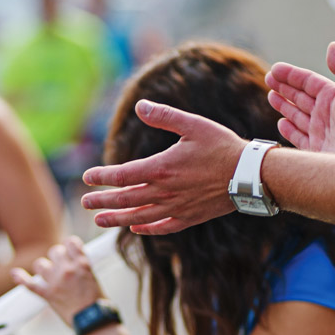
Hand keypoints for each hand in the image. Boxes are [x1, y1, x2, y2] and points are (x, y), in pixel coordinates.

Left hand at [12, 237, 104, 322]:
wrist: (94, 321)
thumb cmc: (99, 304)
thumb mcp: (95, 279)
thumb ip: (83, 269)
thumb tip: (75, 265)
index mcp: (83, 264)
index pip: (71, 243)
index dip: (69, 245)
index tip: (69, 249)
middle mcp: (68, 270)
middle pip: (54, 252)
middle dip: (56, 256)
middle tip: (60, 265)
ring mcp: (56, 282)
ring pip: (40, 264)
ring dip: (43, 267)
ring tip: (47, 273)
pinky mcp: (48, 295)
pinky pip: (30, 284)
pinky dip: (21, 278)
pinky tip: (15, 273)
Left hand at [79, 99, 246, 233]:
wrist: (250, 176)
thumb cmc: (222, 146)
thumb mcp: (193, 125)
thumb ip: (164, 116)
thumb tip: (139, 106)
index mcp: (162, 168)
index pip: (122, 175)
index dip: (102, 177)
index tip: (87, 177)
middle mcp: (165, 192)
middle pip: (126, 199)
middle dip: (102, 201)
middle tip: (85, 203)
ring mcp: (177, 208)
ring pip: (139, 217)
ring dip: (117, 219)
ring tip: (100, 221)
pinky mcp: (189, 217)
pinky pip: (163, 227)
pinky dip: (147, 229)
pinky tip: (137, 228)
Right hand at [265, 42, 334, 153]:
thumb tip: (332, 46)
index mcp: (333, 97)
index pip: (308, 82)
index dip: (291, 75)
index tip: (275, 69)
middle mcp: (325, 113)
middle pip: (300, 96)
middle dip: (284, 87)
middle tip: (268, 78)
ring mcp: (319, 132)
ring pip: (296, 115)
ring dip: (283, 105)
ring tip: (271, 96)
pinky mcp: (316, 150)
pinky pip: (298, 137)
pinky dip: (288, 130)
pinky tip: (281, 122)